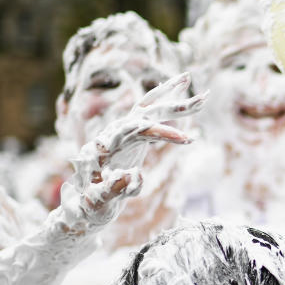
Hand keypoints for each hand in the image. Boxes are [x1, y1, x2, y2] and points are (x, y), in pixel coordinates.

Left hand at [60, 72, 206, 231]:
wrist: (80, 206)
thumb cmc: (89, 207)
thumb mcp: (99, 202)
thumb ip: (114, 189)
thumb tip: (134, 175)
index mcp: (104, 146)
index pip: (138, 131)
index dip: (163, 134)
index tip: (188, 140)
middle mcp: (112, 134)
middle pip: (144, 111)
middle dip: (174, 105)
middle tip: (203, 98)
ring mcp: (119, 134)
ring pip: (145, 108)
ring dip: (168, 94)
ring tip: (188, 77)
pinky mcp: (127, 139)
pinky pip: (147, 117)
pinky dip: (163, 105)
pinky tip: (178, 98)